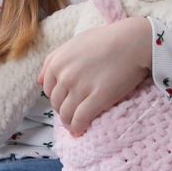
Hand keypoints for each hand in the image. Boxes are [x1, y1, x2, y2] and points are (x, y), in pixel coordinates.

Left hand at [38, 15, 151, 136]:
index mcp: (57, 61)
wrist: (133, 41)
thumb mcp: (75, 43)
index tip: (67, 101)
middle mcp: (65, 75)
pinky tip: (80, 131)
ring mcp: (80, 87)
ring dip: (69, 122)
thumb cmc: (107, 39)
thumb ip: (55, 59)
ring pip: (66, 114)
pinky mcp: (97, 98)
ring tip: (75, 125)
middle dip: (63, 110)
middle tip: (74, 113)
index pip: (47, 89)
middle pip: (56, 103)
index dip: (57, 97)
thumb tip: (38, 81)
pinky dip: (78, 128)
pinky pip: (80, 119)